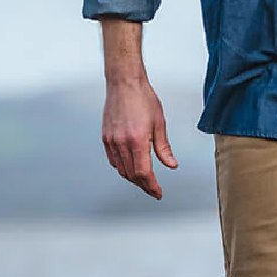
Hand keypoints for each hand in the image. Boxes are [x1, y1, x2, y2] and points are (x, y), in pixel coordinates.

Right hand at [101, 76, 177, 199]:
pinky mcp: (106, 137)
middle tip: (153, 189)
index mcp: (137, 140)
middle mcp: (122, 143)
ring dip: (133, 178)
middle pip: (132, 175)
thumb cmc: (143, 98)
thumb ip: (164, 148)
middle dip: (144, 185)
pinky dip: (122, 168)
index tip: (158, 193)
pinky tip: (130, 167)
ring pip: (121, 169)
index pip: (144, 173)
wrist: (124, 83)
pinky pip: (113, 160)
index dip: (152, 186)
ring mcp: (111, 141)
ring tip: (144, 180)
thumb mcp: (159, 123)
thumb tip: (171, 164)